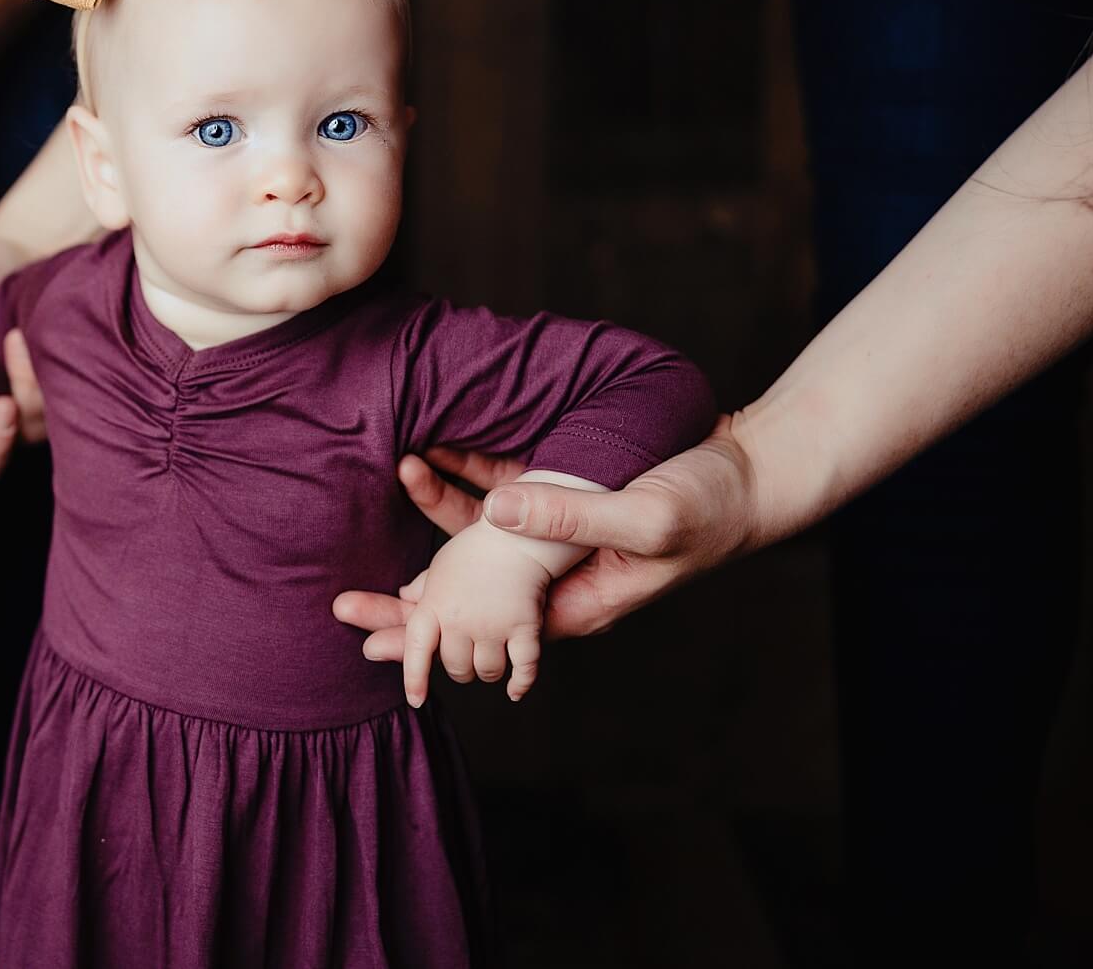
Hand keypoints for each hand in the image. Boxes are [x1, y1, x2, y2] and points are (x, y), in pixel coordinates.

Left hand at [336, 415, 759, 652]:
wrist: (752, 472)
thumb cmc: (710, 506)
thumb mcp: (642, 515)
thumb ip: (571, 516)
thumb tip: (498, 511)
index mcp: (572, 600)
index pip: (482, 630)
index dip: (428, 637)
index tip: (370, 642)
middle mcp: (555, 576)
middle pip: (466, 597)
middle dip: (407, 602)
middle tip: (340, 605)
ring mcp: (558, 538)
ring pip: (478, 539)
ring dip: (435, 511)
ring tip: (395, 475)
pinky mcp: (567, 495)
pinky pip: (503, 492)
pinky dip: (468, 475)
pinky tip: (433, 450)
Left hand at [392, 522, 549, 706]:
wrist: (521, 533)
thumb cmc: (479, 547)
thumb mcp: (443, 563)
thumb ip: (424, 587)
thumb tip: (403, 595)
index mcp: (435, 603)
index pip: (416, 647)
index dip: (414, 676)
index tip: (416, 699)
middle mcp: (460, 618)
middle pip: (455, 667)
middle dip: (460, 668)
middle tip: (466, 657)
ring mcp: (493, 625)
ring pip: (486, 672)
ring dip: (488, 670)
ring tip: (491, 654)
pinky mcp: (525, 627)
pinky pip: (523, 669)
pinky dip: (519, 683)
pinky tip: (514, 690)